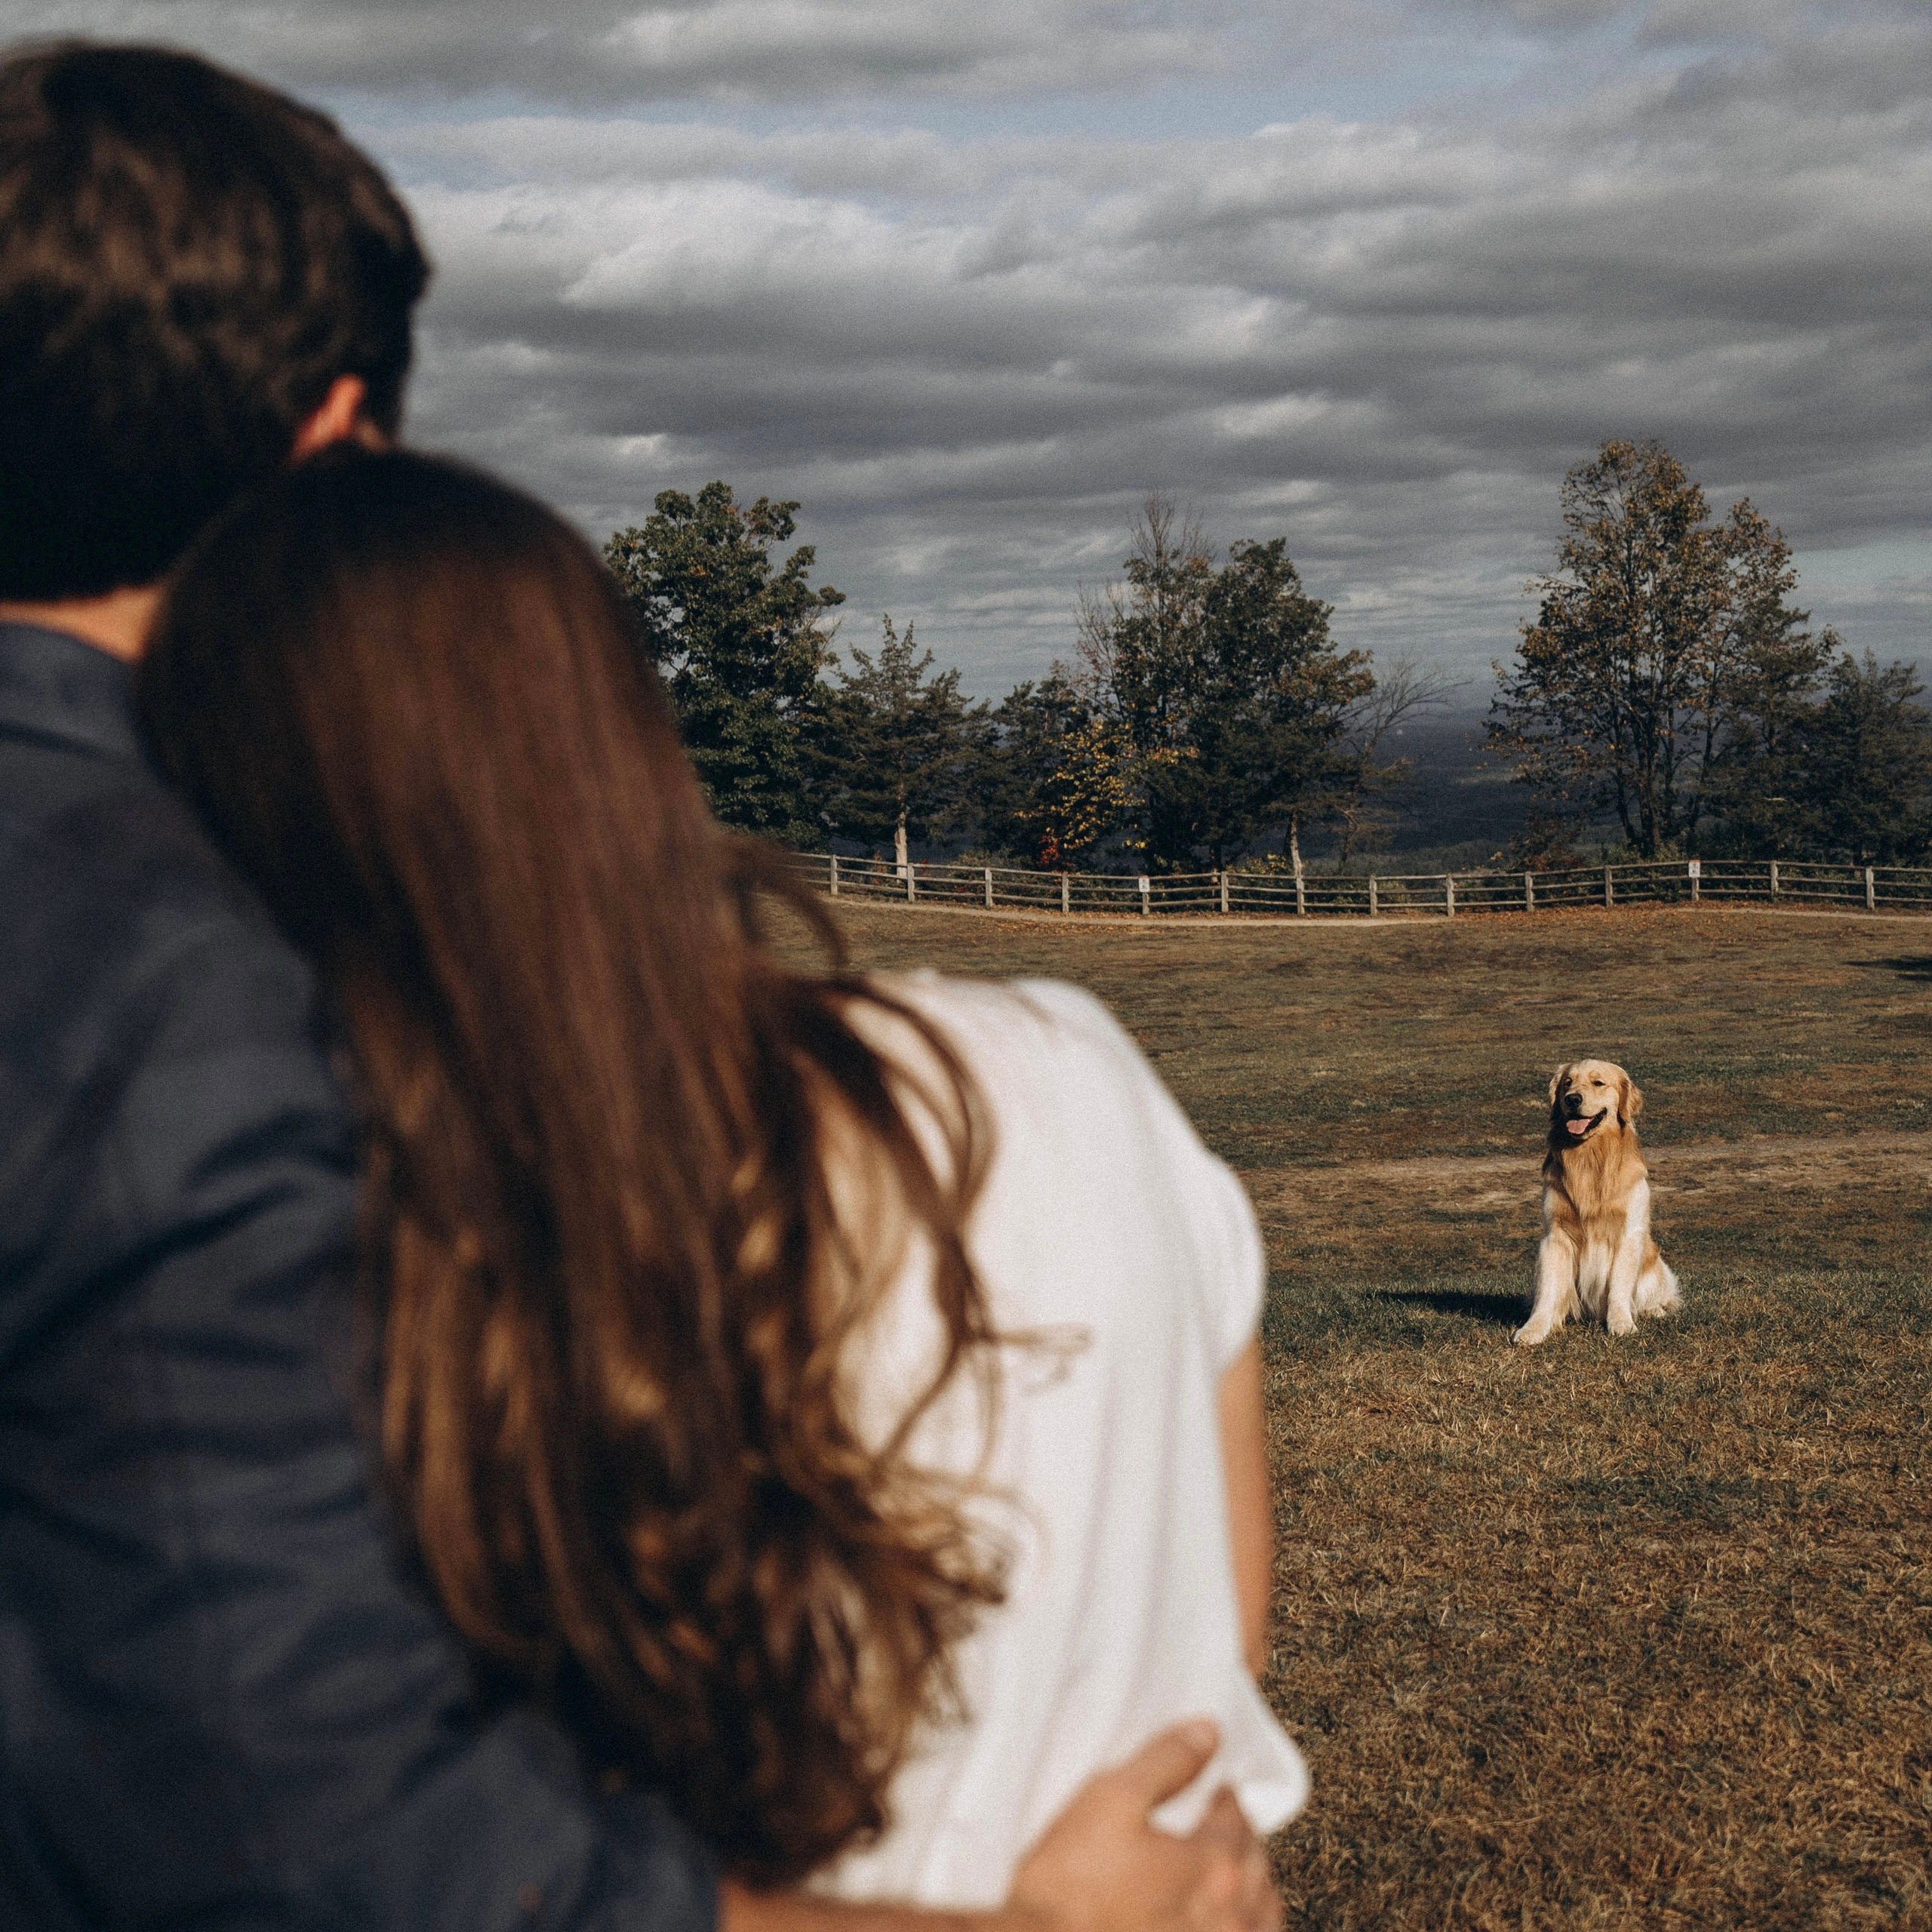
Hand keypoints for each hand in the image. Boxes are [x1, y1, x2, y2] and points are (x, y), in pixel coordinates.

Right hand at [1007, 1722, 1281, 1931]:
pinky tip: (1226, 1921)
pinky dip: (1246, 1926)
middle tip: (1228, 1822)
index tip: (1218, 1788)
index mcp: (1214, 1868)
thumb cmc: (1068, 1889)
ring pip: (1260, 1918)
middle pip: (1254, 1866)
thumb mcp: (1112, 1798)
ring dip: (1254, 1890)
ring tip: (1238, 1875)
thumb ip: (1167, 1761)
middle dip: (1242, 1838)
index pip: (1235, 1818)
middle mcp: (1227, 1920)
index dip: (1225, 1796)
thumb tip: (1208, 1733)